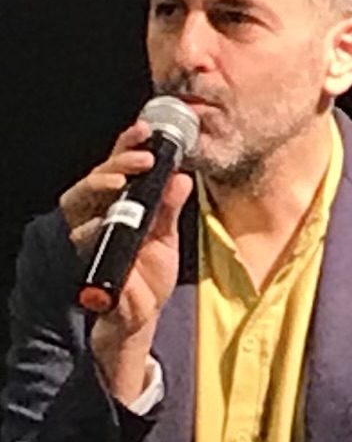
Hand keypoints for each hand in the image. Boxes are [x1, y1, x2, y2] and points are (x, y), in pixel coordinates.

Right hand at [62, 123, 193, 399]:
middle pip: (97, 178)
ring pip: (79, 203)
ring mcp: (91, 236)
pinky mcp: (88, 258)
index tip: (145, 130)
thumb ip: (171, 207)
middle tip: (142, 157)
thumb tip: (181, 177)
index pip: (120, 168)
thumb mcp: (167, 235)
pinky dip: (91, 230)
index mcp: (122, 205)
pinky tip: (102, 222)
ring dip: (98, 187)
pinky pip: (83, 240)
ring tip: (119, 180)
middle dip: (117, 162)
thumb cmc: (149, 270)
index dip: (127, 146)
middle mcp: (100, 215)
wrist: (142, 312)